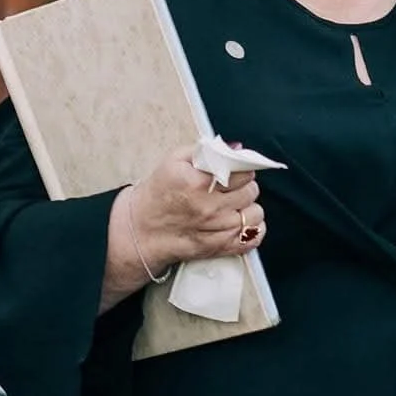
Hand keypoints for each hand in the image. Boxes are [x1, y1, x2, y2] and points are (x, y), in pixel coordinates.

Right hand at [123, 143, 265, 270]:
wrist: (140, 230)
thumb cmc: (158, 193)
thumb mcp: (175, 161)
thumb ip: (208, 150)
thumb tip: (237, 148)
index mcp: (199, 183)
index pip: (243, 172)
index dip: (242, 169)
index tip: (236, 170)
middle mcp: (210, 207)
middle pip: (251, 191)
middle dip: (245, 186)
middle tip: (232, 187)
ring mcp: (216, 230)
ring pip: (255, 214)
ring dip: (248, 207)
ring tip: (234, 204)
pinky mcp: (219, 247)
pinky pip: (252, 238)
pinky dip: (252, 229)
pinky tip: (240, 222)